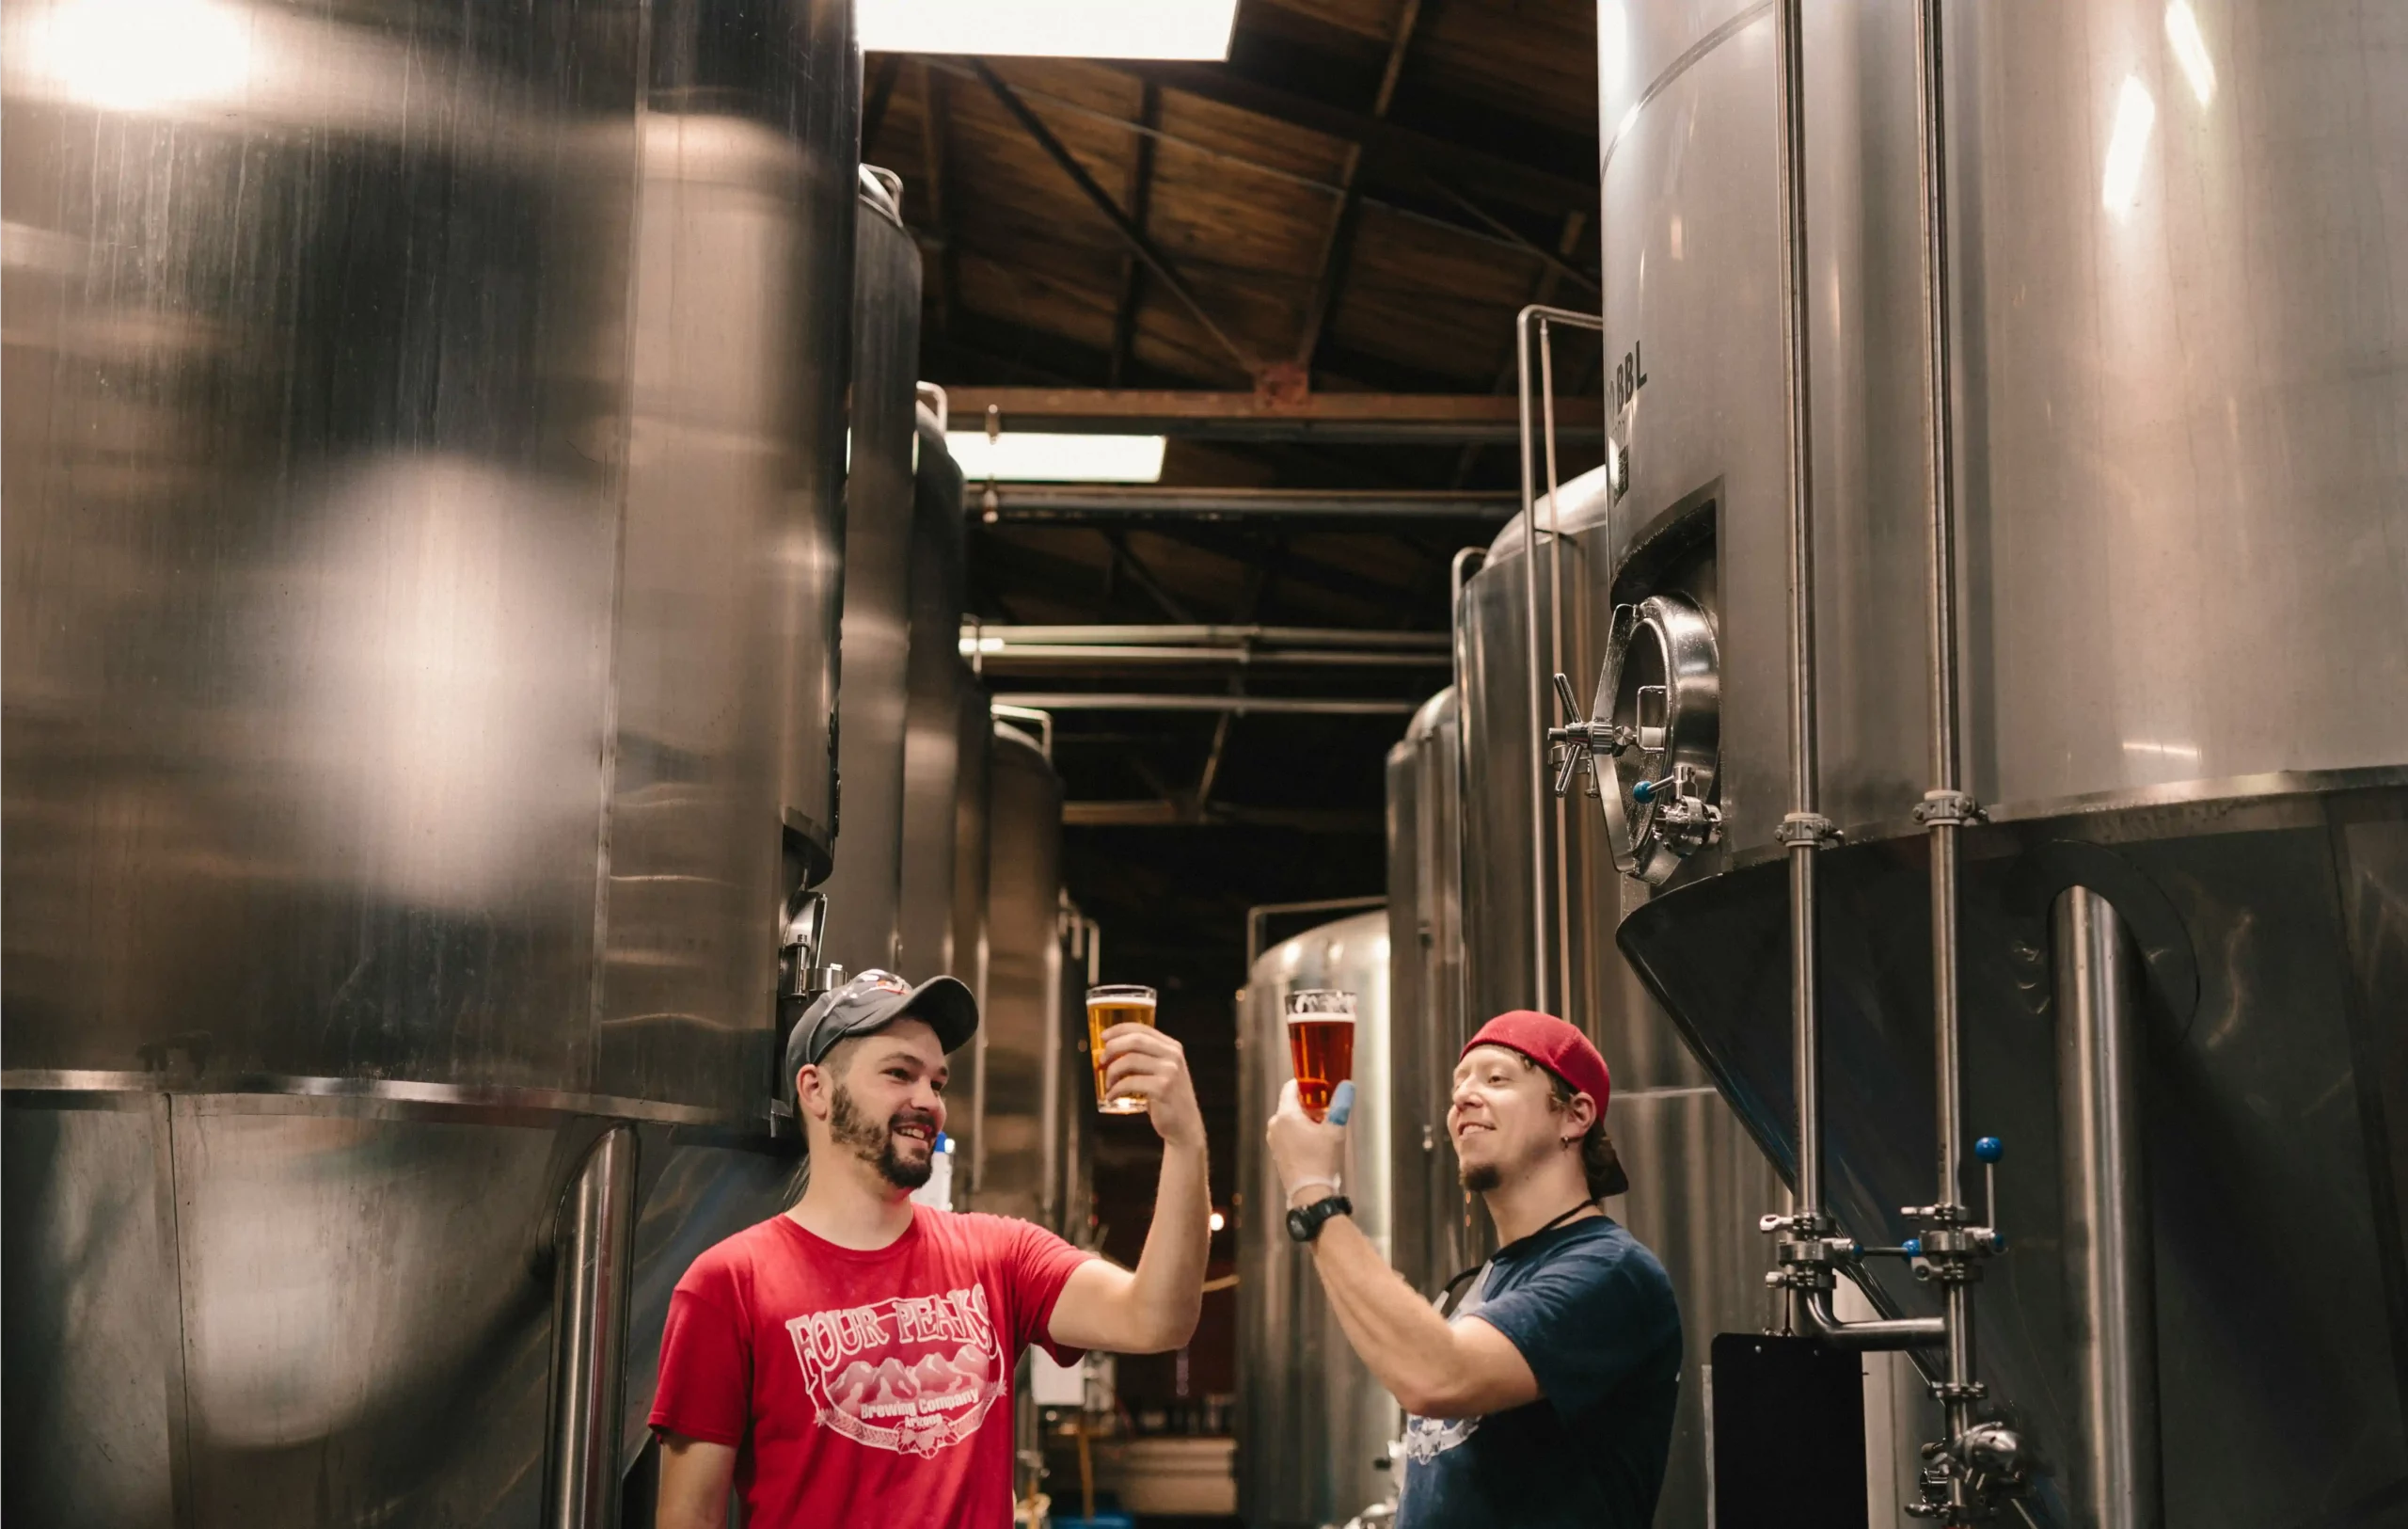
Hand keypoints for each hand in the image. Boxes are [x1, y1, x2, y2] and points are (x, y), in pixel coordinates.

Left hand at [1101, 1024, 1205, 1150]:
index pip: (1142, 1028)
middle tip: (1102, 1060)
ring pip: (1130, 1060)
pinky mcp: (1162, 1088)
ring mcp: (1169, 1071)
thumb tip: (1111, 1051)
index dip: (1119, 1030)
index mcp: (1172, 1047)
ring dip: (1112, 1072)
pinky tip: (1112, 1096)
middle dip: (1113, 1048)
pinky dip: (1116, 1089)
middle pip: (1135, 1040)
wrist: (1185, 1125)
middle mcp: (1173, 1055)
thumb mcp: (1161, 1072)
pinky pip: (1130, 1082)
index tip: (1103, 1037)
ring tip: (1108, 1083)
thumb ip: (1145, 1058)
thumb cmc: (1168, 1099)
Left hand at [1267, 1078, 1353, 1207]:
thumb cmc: (1321, 1161)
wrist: (1310, 1194)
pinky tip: (1315, 1145)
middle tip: (1329, 1114)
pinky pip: (1288, 1135)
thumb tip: (1347, 1085)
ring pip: (1290, 1120)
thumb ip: (1341, 1104)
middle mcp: (1275, 1125)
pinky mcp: (1277, 1153)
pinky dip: (1300, 1134)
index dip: (1307, 1085)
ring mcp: (1274, 1140)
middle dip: (1311, 1106)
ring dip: (1306, 1121)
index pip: (1291, 1087)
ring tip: (1324, 1132)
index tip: (1322, 1088)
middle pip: (1292, 1104)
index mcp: (1285, 1115)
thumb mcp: (1335, 1130)